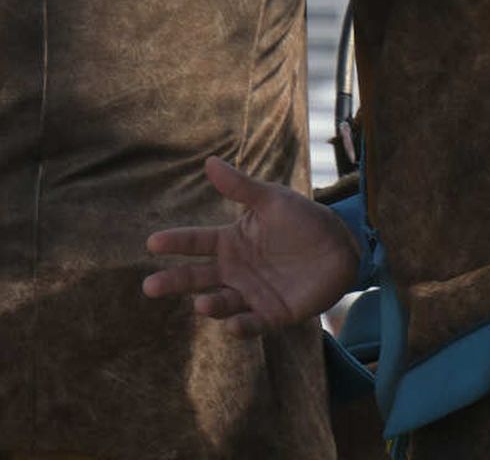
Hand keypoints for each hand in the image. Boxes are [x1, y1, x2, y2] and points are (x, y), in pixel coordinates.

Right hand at [143, 155, 359, 333]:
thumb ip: (240, 187)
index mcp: (232, 242)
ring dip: (210, 305)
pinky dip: (241, 327)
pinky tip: (231, 325)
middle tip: (150, 286)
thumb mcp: (271, 200)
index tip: (151, 242)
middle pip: (199, 278)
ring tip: (200, 304)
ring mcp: (252, 294)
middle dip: (175, 282)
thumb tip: (209, 162)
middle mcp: (235, 271)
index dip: (176, 242)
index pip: (197, 242)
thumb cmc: (302, 220)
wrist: (339, 246)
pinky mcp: (272, 314)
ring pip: (222, 303)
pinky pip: (253, 324)